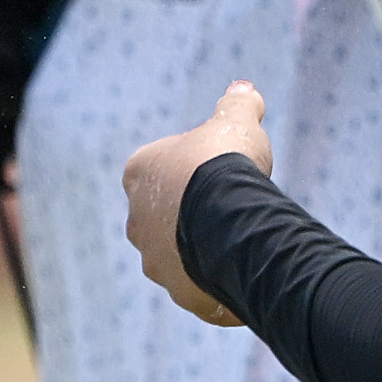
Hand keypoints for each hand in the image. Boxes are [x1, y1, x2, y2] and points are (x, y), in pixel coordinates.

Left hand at [122, 81, 272, 326]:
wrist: (231, 219)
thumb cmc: (225, 164)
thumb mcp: (235, 122)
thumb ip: (238, 105)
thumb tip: (244, 89)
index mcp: (139, 174)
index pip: (157, 170)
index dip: (190, 170)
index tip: (219, 171)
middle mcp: (137, 220)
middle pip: (163, 218)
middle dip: (191, 216)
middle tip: (230, 210)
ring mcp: (156, 262)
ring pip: (178, 258)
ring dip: (202, 253)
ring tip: (239, 246)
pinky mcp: (181, 293)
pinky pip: (200, 290)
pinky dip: (218, 286)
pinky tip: (244, 276)